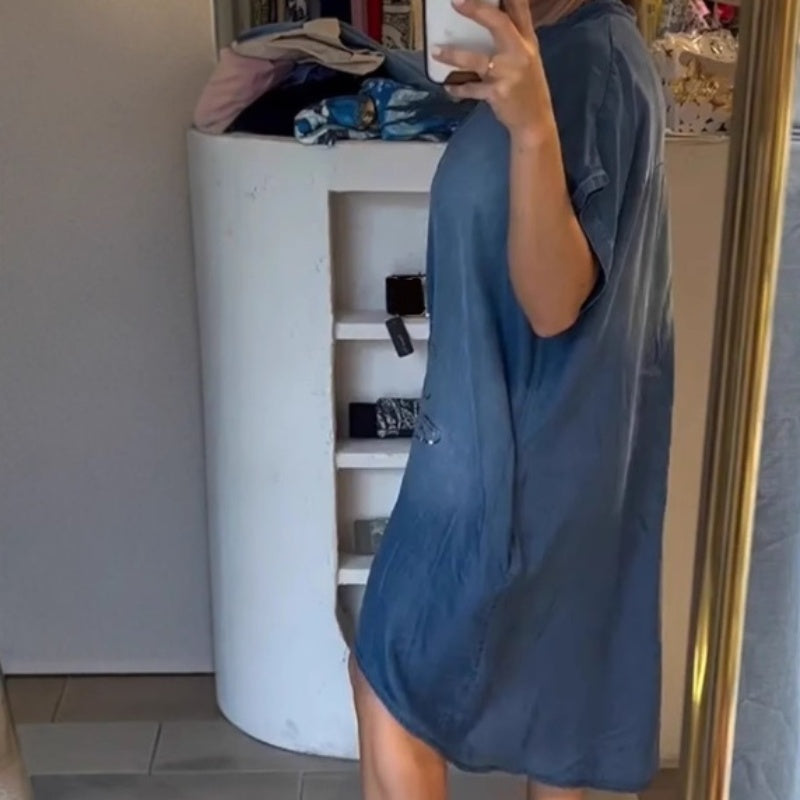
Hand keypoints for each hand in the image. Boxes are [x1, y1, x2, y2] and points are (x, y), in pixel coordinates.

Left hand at [432, 0, 552, 142]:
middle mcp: (520, 53)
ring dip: (454, 55)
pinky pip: (471, 88)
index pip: (519, 9)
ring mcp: (508, 73)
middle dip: (477, 11)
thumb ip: (513, 39)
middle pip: (499, 23)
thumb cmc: (528, 88)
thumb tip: (490, 20)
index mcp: (528, 41)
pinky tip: (448, 86)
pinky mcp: (497, 93)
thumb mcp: (527, 58)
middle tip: (456, 3)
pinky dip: (458, 88)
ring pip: (476, 59)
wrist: (535, 121)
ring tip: (436, 51)